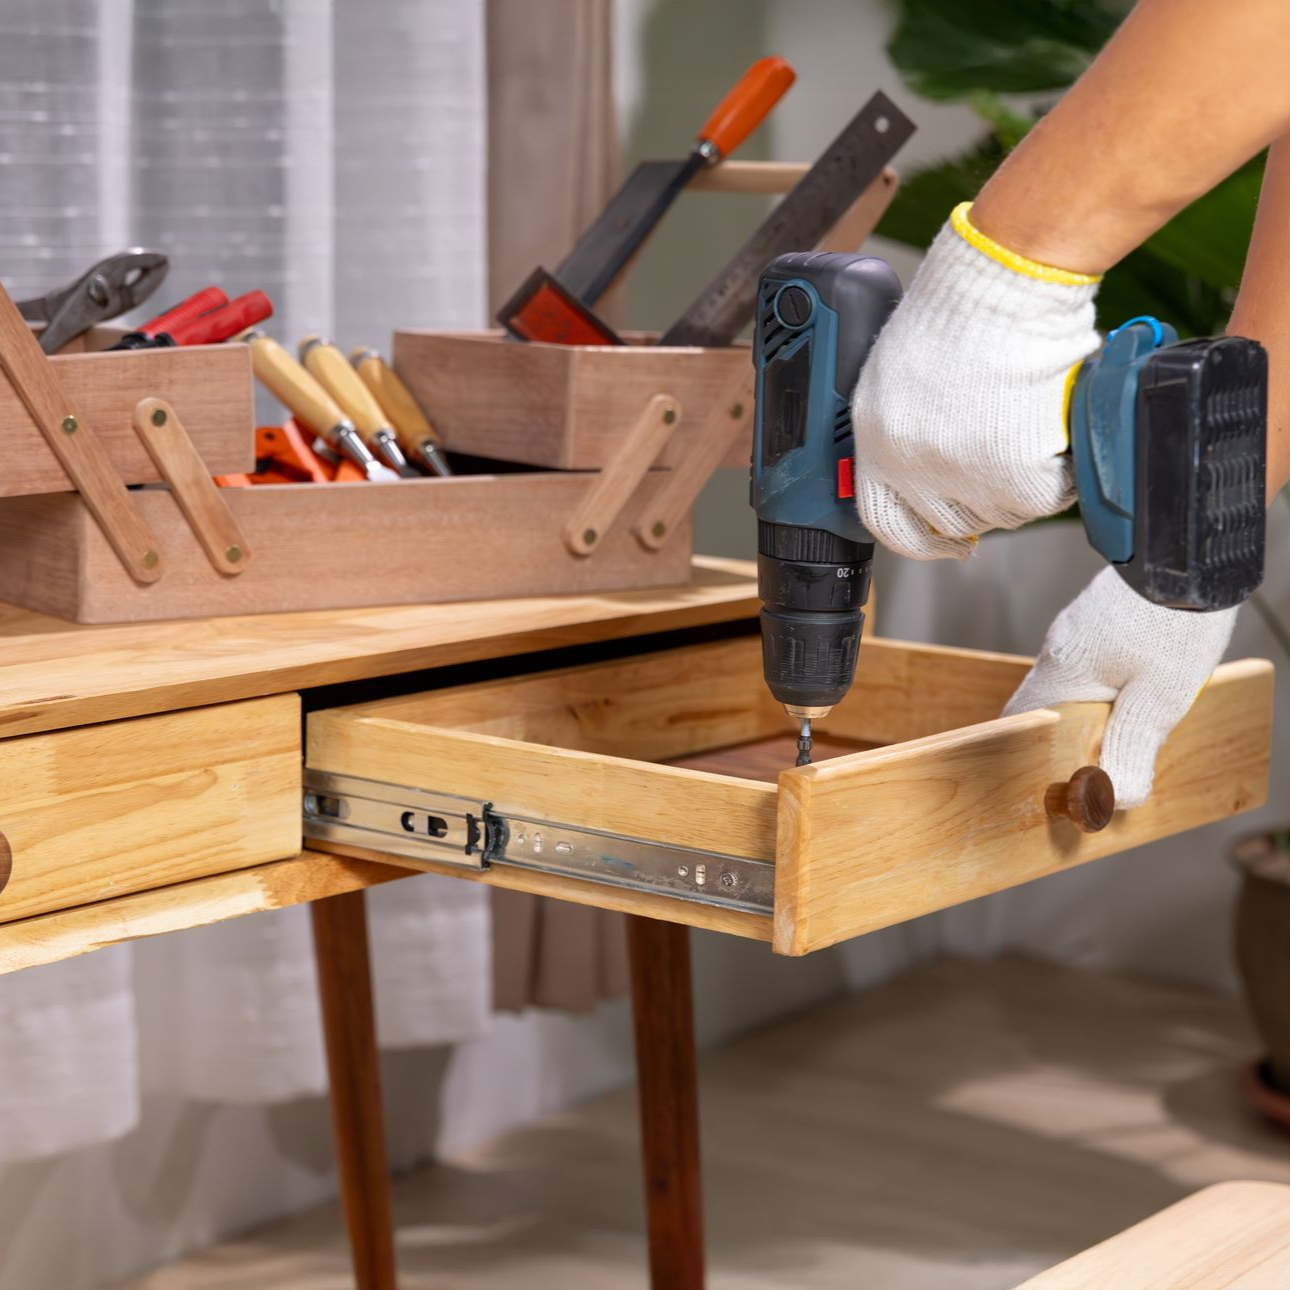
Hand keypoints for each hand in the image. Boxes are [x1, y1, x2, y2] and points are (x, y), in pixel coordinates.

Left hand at [850, 205, 1100, 559]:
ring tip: (1029, 433)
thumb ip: (901, 423)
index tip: (940, 539)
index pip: (883, 519)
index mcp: (874, 440)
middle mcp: (909, 466)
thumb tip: (926, 460)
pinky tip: (1053, 433)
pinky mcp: (1012, 474)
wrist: (1003, 283)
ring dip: (1020, 483)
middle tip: (1004, 475)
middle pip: (949, 521)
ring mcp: (960, 475)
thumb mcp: (897, 370)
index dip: (916, 537)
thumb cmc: (959, 308)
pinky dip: (1058, 472)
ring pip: (1000, 512)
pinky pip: (1044, 496)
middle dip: (979, 503)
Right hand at [1004, 569, 1237, 807]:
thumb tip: (1116, 796)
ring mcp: (1077, 626)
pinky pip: (1094, 657)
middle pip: (1051, 704)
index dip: (1032, 751)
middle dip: (1075, 732)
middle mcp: (1058, 647)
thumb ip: (1133, 748)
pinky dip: (1111, 678)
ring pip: (1075, 680)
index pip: (1021, 721)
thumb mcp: (1160, 697)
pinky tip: (1145, 679)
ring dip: (1098, 704)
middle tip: (1111, 754)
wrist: (1191, 556)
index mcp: (1060, 672)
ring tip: (1137, 716)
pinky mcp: (1100, 615)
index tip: (1056, 773)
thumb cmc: (1174, 621)